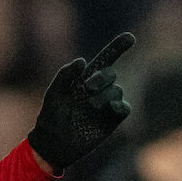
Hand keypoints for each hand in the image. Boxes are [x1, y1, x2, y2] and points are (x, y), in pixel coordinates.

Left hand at [28, 32, 133, 168]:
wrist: (55, 143)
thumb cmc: (51, 116)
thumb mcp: (54, 93)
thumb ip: (65, 75)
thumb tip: (83, 61)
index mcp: (84, 79)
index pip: (104, 60)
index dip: (117, 48)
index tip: (130, 37)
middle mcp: (98, 89)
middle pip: (110, 74)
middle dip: (101, 78)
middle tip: (87, 88)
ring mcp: (107, 104)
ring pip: (116, 91)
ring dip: (103, 96)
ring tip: (89, 107)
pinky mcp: (112, 119)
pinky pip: (124, 108)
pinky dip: (119, 106)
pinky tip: (109, 108)